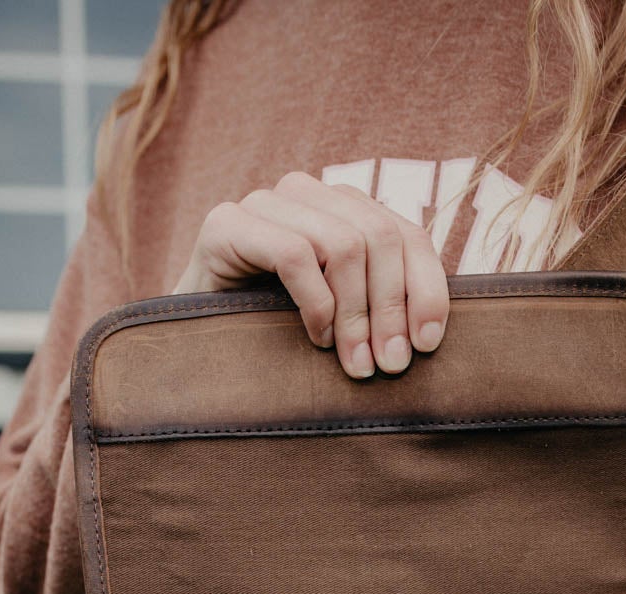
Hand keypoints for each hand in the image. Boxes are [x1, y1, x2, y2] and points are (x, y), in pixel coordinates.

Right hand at [173, 171, 449, 379]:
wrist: (188, 349)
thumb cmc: (272, 340)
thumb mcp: (339, 322)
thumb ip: (379, 307)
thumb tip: (437, 334)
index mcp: (341, 210)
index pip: (405, 233)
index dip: (426, 288)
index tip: (429, 345)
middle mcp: (306, 194)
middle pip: (379, 236)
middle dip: (391, 308)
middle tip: (389, 367)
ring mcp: (264, 203)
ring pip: (343, 243)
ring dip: (356, 314)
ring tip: (354, 364)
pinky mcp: (226, 223)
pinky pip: (295, 254)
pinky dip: (316, 303)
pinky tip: (316, 339)